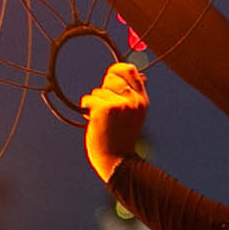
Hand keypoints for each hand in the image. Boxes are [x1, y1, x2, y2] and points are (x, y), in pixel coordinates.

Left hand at [80, 61, 147, 181]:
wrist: (118, 160)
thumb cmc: (122, 138)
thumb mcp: (135, 115)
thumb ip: (134, 95)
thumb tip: (140, 74)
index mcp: (141, 100)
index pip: (130, 70)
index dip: (117, 69)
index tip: (110, 75)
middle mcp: (132, 100)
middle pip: (111, 76)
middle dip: (104, 89)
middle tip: (106, 106)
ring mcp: (118, 105)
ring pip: (97, 91)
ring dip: (95, 103)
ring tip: (103, 120)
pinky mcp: (103, 110)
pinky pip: (88, 99)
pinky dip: (87, 109)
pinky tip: (94, 121)